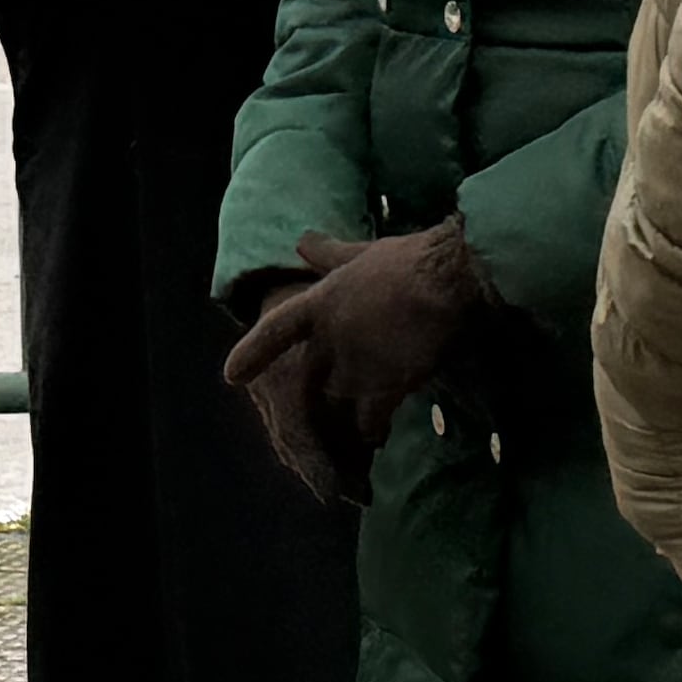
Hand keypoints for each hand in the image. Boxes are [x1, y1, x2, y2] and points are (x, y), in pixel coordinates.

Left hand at [222, 224, 489, 502]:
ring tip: (346, 432)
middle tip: (313, 412)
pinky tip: (375, 438)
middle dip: (313, 393)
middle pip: (308, 377)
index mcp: (319, 303)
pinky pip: (371, 420)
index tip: (232, 376)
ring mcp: (355, 366)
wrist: (450, 281)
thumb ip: (330, 254)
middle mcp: (329, 339)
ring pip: (338, 402)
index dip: (252, 352)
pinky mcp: (387, 386)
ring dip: (342, 415)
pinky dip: (371, 430)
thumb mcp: (362, 253)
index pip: (275, 330)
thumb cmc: (410, 260)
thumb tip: (301, 242)